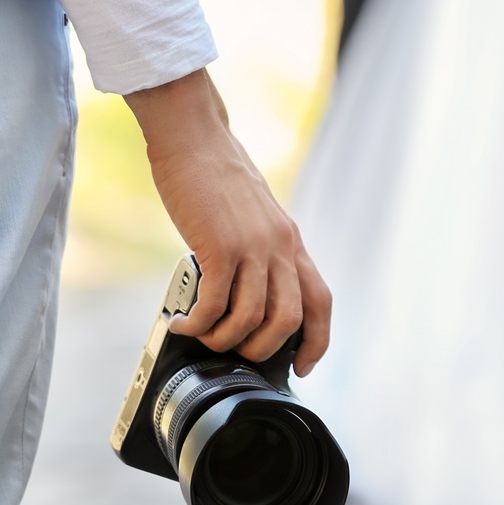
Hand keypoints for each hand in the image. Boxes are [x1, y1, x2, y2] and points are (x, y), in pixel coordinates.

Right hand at [123, 69, 331, 377]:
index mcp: (291, 243)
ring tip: (203, 335)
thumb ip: (260, 254)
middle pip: (290, 319)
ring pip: (253, 318)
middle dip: (263, 349)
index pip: (321, 302)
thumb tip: (247, 296)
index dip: (317, 340)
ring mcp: (253, 247)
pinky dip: (200, 323)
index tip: (303, 366)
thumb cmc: (217, 179)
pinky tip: (183, 322)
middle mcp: (280, 247)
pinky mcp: (220, 245)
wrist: (196, 139)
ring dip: (226, 340)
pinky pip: (216, 303)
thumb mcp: (255, 219)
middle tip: (235, 352)